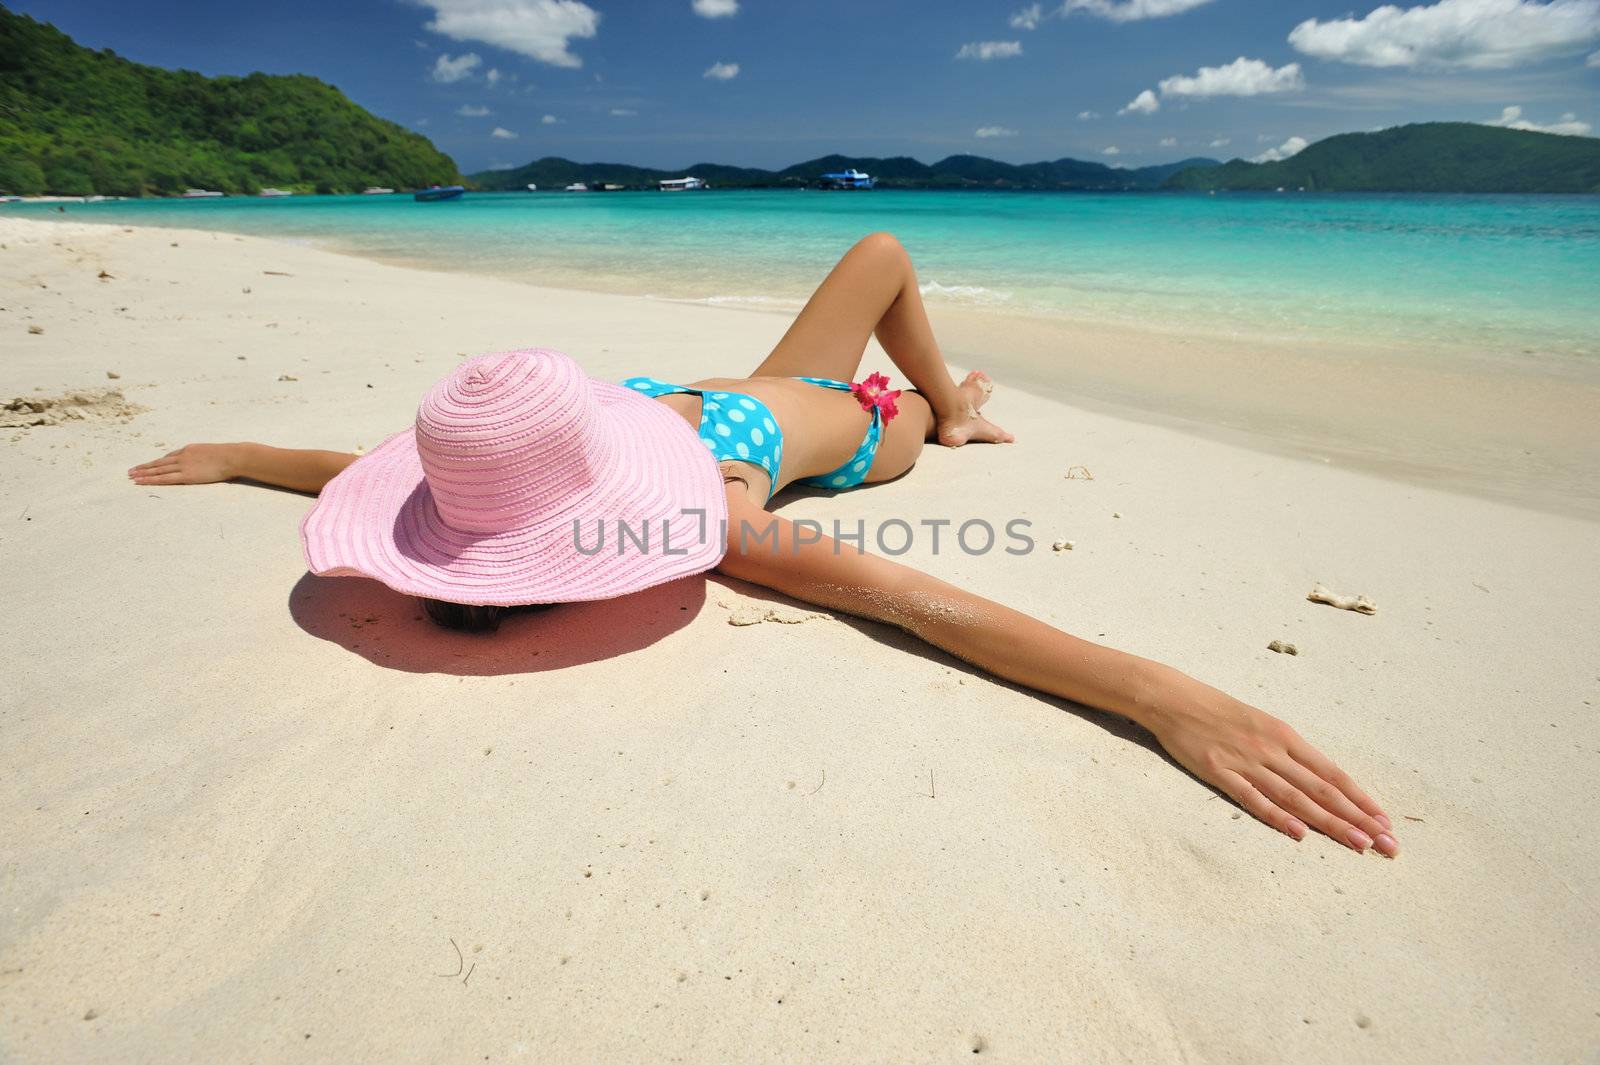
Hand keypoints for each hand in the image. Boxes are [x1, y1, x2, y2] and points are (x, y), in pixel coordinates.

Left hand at [128, 443, 238, 485]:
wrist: (232, 457)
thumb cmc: (230, 456)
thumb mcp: (215, 453)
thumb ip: (207, 457)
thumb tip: (212, 462)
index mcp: (190, 450)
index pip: (171, 456)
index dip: (158, 462)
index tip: (150, 465)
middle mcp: (182, 456)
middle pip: (159, 462)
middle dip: (145, 467)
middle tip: (132, 470)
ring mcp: (183, 465)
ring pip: (158, 470)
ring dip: (143, 473)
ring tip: (132, 476)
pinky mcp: (185, 475)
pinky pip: (164, 478)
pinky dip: (151, 480)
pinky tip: (141, 482)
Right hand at [1147, 686, 1398, 856]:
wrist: (1174, 699)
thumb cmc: (1219, 711)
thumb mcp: (1261, 723)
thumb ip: (1287, 751)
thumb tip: (1316, 779)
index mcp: (1285, 736)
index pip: (1332, 773)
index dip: (1360, 799)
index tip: (1384, 821)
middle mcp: (1272, 749)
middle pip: (1322, 790)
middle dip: (1357, 818)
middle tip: (1385, 844)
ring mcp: (1246, 762)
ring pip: (1296, 797)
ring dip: (1329, 822)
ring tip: (1357, 843)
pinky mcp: (1219, 772)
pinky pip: (1252, 797)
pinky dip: (1276, 815)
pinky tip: (1298, 832)